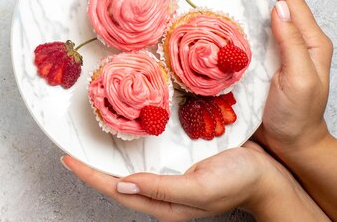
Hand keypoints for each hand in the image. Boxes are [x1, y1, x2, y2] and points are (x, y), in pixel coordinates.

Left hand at [62, 141, 327, 221]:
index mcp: (164, 203)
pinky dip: (129, 145)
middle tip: (69, 148)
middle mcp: (161, 191)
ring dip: (107, 156)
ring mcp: (168, 176)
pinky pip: (146, 155)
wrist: (269, 174)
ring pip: (128, 168)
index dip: (89, 174)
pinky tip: (123, 133)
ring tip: (87, 140)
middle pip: (116, 180)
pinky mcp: (177, 161)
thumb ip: (163, 188)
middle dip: (91, 166)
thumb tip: (124, 185)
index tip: (67, 158)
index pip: (116, 190)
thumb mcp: (201, 187)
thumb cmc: (239, 182)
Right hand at [251, 0, 333, 155]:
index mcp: (310, 42)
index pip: (291, 0)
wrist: (291, 144)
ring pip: (267, 14)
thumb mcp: (298, 80)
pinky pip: (255, 31)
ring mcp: (281, 51)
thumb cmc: (296, 117)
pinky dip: (245, 16)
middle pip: (281, 0)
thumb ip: (291, 44)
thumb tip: (279, 7)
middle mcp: (296, 42)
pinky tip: (232, 11)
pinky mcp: (266, 60)